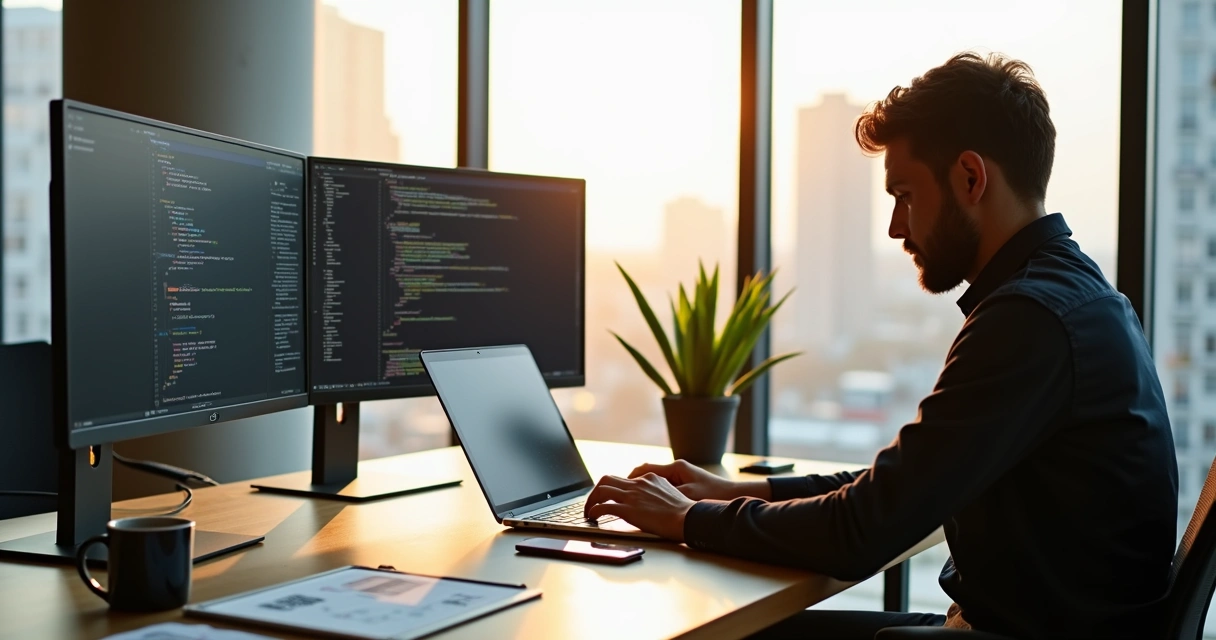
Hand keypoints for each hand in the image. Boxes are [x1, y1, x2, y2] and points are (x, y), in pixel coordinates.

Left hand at [584, 473, 695, 541]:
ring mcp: (632, 496)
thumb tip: (650, 500)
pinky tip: (593, 517)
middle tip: (593, 502)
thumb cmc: (683, 511)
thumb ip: (657, 492)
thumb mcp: (671, 493)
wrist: (688, 518)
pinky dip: (594, 511)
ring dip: (591, 500)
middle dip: (596, 491)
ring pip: (601, 489)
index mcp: (649, 478)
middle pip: (607, 479)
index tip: (608, 496)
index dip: (612, 487)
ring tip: (588, 511)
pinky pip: (603, 507)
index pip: (623, 478)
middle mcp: (638, 483)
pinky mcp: (628, 510)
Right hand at [628, 460, 771, 501]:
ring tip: (630, 499)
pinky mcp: (684, 483)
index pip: (644, 469)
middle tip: (619, 493)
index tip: (618, 487)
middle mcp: (676, 468)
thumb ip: (664, 494)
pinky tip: (648, 502)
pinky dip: (652, 491)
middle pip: (646, 472)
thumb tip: (644, 496)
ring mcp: (680, 475)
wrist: (730, 495)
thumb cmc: (711, 494)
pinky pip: (662, 485)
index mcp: (675, 468)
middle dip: (631, 482)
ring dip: (641, 487)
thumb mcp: (686, 495)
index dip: (629, 478)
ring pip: (653, 479)